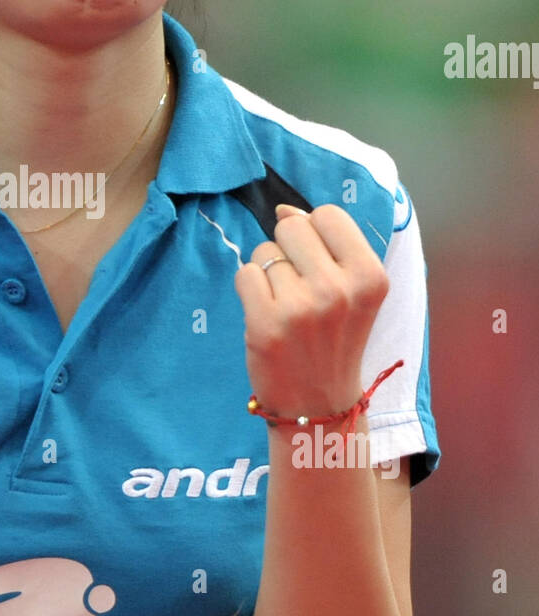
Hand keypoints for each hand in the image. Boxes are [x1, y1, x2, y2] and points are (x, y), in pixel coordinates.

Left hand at [234, 202, 389, 419]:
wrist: (320, 405)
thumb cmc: (334, 341)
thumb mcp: (353, 292)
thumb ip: (327, 245)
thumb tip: (284, 210)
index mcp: (370, 277)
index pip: (328, 214)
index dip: (314, 233)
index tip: (317, 263)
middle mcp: (339, 290)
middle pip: (291, 227)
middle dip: (287, 250)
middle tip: (298, 288)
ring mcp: (301, 308)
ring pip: (264, 252)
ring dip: (268, 275)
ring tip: (285, 308)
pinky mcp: (265, 324)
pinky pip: (244, 274)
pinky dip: (249, 290)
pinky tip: (265, 314)